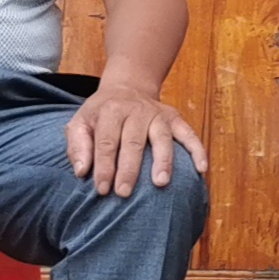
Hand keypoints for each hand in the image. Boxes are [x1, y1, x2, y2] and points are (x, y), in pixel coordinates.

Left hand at [65, 84, 206, 196]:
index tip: (102, 189)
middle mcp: (136, 110)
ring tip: (160, 183)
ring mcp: (159, 114)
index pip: (106, 141)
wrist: (128, 87)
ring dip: (162, 160)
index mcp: (110, 111)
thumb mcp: (80, 122)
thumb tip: (82, 171)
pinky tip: (201, 169)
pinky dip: (197, 150)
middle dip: (129, 169)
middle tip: (124, 193)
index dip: (103, 166)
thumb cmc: (101, 113)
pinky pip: (189, 134)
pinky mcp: (175, 118)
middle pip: (133, 142)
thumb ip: (78, 146)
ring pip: (162, 138)